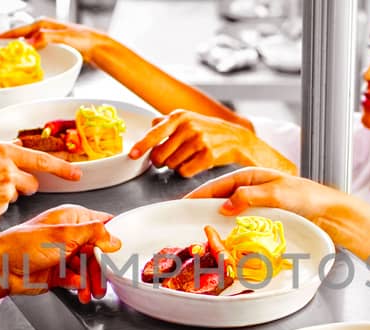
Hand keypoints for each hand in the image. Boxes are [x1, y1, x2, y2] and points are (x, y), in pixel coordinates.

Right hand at [0, 18, 109, 60]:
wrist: (97, 47)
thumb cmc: (84, 39)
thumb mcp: (63, 37)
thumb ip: (46, 38)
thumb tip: (30, 42)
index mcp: (42, 25)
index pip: (18, 31)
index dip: (4, 36)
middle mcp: (43, 30)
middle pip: (19, 37)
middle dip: (6, 43)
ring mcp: (46, 38)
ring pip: (25, 44)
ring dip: (15, 51)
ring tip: (5, 59)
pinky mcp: (51, 47)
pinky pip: (33, 51)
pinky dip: (26, 56)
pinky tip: (24, 63)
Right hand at [0, 142, 80, 225]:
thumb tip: (13, 148)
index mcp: (1, 149)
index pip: (41, 158)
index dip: (62, 168)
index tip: (77, 174)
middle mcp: (7, 166)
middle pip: (33, 181)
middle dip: (23, 186)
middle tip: (0, 186)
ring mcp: (6, 187)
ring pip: (20, 195)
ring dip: (10, 195)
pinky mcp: (1, 205)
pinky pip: (5, 207)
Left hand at [0, 205, 120, 311]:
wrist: (1, 269)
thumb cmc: (23, 245)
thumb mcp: (65, 235)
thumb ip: (94, 234)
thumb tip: (114, 238)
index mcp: (72, 218)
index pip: (102, 223)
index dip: (114, 236)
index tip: (124, 250)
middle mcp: (69, 235)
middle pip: (98, 251)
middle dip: (103, 267)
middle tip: (107, 279)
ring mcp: (64, 254)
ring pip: (88, 268)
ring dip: (93, 281)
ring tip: (93, 291)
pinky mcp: (58, 273)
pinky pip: (77, 280)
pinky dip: (81, 287)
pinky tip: (80, 291)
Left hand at [130, 110, 287, 177]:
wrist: (236, 138)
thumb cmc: (208, 130)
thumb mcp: (188, 119)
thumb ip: (167, 122)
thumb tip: (151, 124)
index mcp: (180, 117)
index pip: (155, 133)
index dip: (142, 145)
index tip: (133, 154)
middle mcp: (189, 127)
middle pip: (160, 155)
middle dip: (160, 161)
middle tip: (166, 159)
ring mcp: (199, 141)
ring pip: (171, 165)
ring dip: (175, 166)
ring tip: (186, 158)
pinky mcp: (208, 156)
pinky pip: (185, 171)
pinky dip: (185, 171)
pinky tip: (193, 163)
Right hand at [185, 167, 364, 223]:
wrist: (329, 214)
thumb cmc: (308, 199)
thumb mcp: (277, 194)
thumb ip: (250, 197)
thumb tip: (223, 206)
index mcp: (250, 177)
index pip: (217, 185)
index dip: (198, 195)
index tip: (181, 205)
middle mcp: (250, 189)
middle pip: (219, 199)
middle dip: (202, 209)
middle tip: (184, 222)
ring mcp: (255, 204)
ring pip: (227, 212)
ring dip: (214, 221)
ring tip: (200, 232)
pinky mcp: (261, 219)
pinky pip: (239, 224)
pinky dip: (228, 230)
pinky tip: (223, 239)